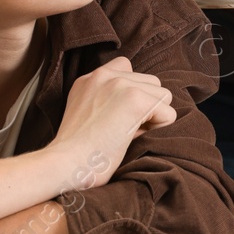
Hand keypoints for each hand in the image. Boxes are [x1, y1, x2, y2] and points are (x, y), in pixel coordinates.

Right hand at [49, 58, 176, 187]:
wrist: (65, 165)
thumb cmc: (76, 152)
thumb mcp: (84, 112)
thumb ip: (106, 98)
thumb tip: (141, 104)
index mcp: (90, 78)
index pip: (126, 68)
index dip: (132, 93)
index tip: (118, 115)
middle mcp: (105, 75)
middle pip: (151, 82)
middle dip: (145, 106)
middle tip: (121, 129)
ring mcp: (121, 85)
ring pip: (163, 95)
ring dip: (152, 117)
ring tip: (127, 134)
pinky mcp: (136, 100)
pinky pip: (168, 114)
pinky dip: (158, 130)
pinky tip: (133, 139)